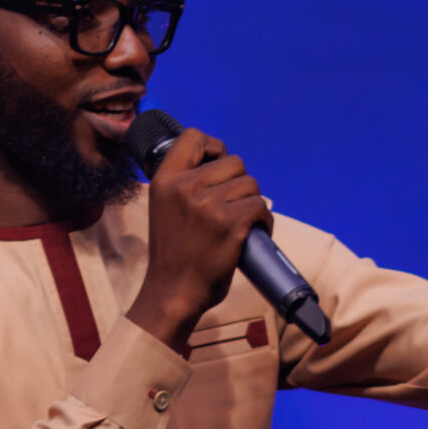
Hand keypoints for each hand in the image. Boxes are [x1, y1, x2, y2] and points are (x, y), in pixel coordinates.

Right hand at [127, 128, 266, 352]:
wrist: (173, 292)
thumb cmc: (173, 253)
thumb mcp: (163, 208)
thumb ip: (183, 184)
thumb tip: (220, 165)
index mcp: (164, 180)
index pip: (194, 136)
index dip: (214, 147)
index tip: (218, 166)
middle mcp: (185, 187)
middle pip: (234, 162)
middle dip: (240, 183)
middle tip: (233, 206)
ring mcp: (208, 205)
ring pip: (251, 185)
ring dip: (253, 203)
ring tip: (243, 223)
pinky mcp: (230, 223)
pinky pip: (260, 206)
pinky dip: (264, 220)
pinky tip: (255, 232)